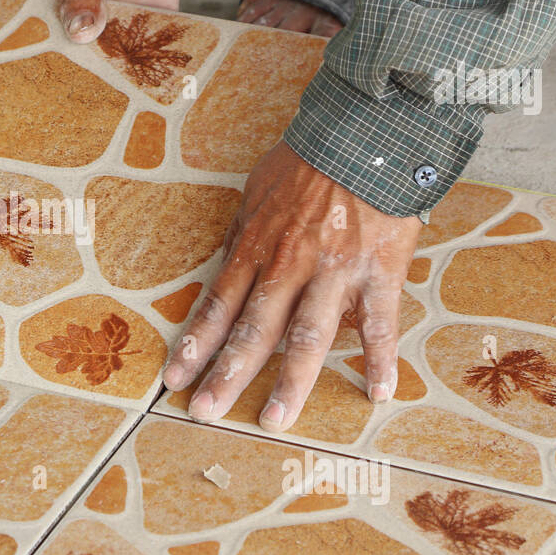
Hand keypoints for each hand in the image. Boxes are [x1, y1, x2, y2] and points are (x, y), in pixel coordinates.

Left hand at [163, 141, 421, 430]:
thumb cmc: (308, 161)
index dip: (195, 346)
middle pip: (252, 332)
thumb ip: (243, 234)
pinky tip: (377, 394)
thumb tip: (228, 266)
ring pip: (308, 337)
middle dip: (226, 376)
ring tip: (275, 421)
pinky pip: (381, 324)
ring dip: (291, 383)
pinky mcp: (379, 271)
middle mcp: (288, 267)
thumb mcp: (256, 191)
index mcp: (256, 249)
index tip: (174, 380)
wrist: (365, 133)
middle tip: (204, 414)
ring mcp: (334, 272)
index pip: (218, 307)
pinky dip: (381, 360)